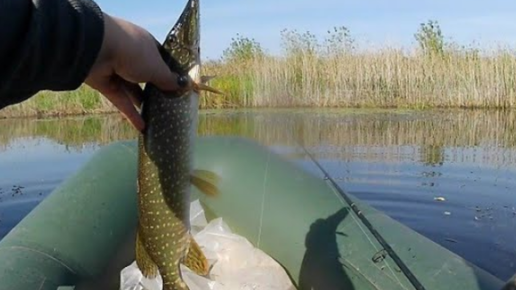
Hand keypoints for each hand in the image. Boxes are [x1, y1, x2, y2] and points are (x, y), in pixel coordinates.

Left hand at [85, 13, 184, 131]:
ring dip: (143, 104)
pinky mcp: (105, 84)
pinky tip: (142, 128)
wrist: (97, 49)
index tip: (178, 87)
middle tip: (169, 106)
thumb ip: (169, 80)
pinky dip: (131, 113)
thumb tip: (182, 86)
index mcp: (145, 45)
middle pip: (146, 76)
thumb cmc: (134, 53)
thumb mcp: (157, 68)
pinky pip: (121, 100)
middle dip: (156, 90)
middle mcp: (131, 56)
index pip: (160, 59)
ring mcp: (117, 70)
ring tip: (158, 118)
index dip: (169, 72)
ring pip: (133, 90)